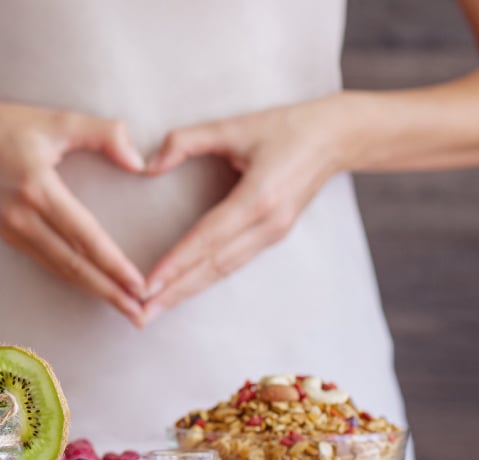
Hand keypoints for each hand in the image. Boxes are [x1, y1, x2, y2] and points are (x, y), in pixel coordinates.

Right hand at [0, 94, 148, 322]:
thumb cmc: (3, 125)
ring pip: (59, 269)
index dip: (114, 264)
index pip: (84, 236)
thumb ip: (104, 134)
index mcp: (37, 189)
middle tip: (140, 314)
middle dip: (109, 292)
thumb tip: (139, 162)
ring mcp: (11, 230)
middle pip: (73, 265)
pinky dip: (72, 278)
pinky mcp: (6, 234)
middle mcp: (22, 217)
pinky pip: (45, 261)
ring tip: (122, 307)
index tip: (140, 285)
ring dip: (93, 290)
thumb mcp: (57, 120)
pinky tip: (91, 286)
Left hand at [140, 98, 348, 324]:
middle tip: (140, 314)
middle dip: (175, 292)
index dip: (176, 263)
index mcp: (258, 198)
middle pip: (213, 266)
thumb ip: (187, 140)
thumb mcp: (234, 125)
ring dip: (187, 292)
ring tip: (155, 311)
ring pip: (223, 271)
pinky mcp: (273, 236)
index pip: (208, 239)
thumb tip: (149, 164)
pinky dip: (205, 280)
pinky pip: (233, 264)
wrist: (337, 138)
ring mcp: (273, 234)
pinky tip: (183, 291)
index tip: (147, 284)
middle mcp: (267, 224)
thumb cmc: (286, 128)